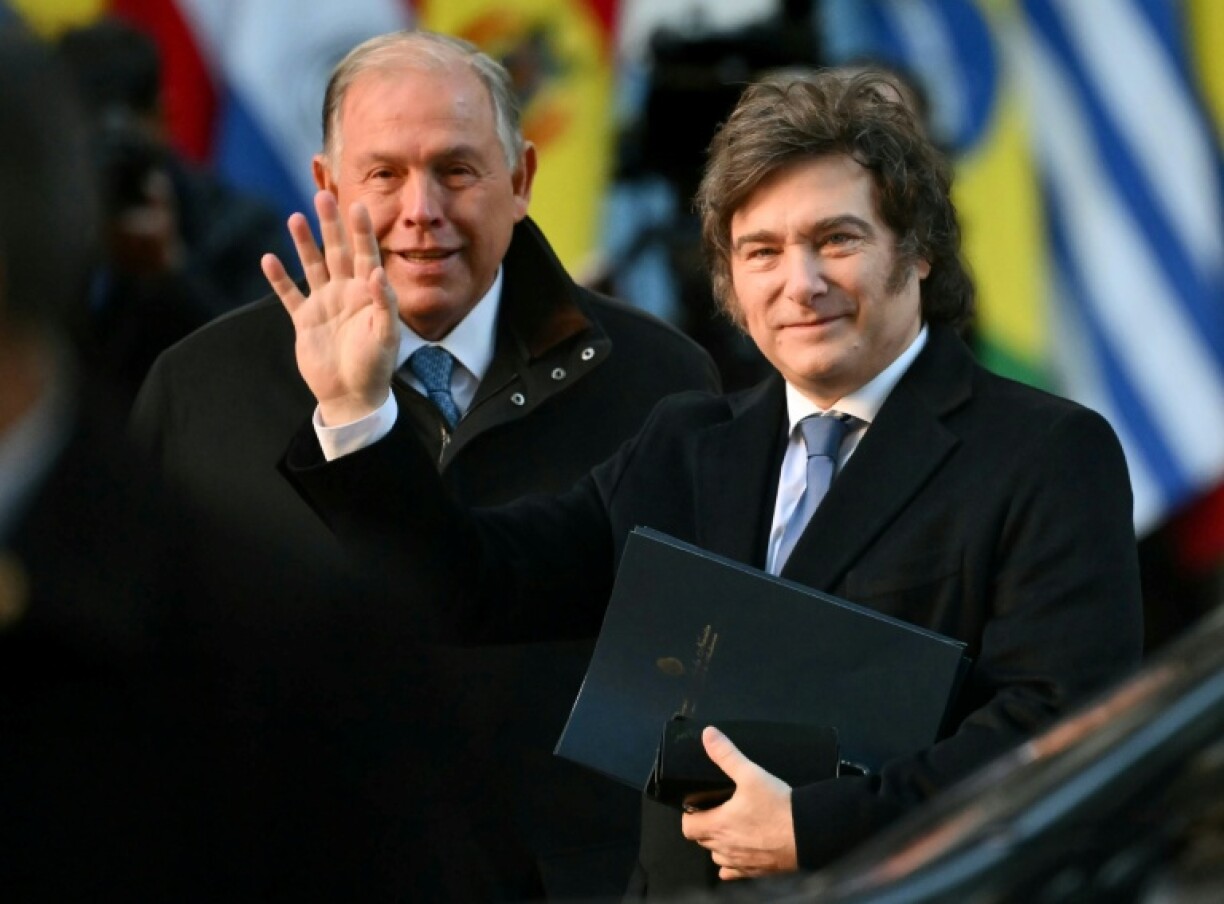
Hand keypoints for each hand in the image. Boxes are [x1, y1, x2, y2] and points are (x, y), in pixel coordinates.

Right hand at [262, 191, 398, 425]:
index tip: (357, 204)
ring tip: (295, 218)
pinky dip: (278, 279)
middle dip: (330, 225)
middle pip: (337, 251)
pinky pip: (289, 295)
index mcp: (368, 293)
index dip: (361, 231)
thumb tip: (378, 272)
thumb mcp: (386, 335)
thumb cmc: (375, 366)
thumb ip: (384, 303)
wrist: (351, 396)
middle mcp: (346, 293)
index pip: (365, 254)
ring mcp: (324, 305)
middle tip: (322, 195)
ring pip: (312, 266)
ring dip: (303, 244)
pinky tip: (268, 259)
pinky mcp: (304, 320)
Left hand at [681, 726, 798, 879]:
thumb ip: (727, 755)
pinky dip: (733, 864)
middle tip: (716, 810)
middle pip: (701, 841)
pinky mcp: (757, 870)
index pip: (687, 827)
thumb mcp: (751, 774)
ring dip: (718, 844)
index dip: (690, 814)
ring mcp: (740, 862)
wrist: (809, 833)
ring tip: (730, 828)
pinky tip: (741, 852)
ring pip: (717, 856)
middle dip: (705, 826)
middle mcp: (725, 848)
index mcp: (718, 825)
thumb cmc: (778, 806)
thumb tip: (708, 735)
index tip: (699, 805)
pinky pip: (735, 872)